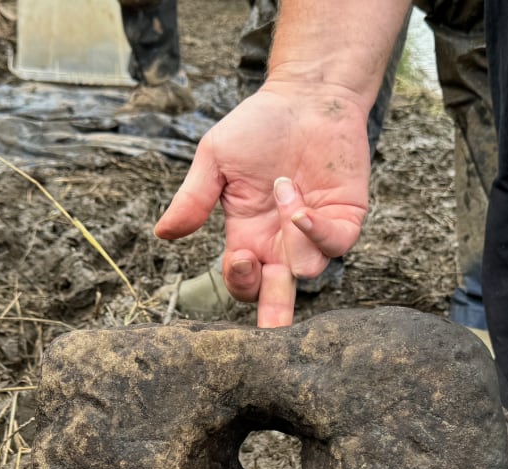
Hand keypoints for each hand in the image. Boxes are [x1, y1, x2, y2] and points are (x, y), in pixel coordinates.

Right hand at [154, 82, 371, 326]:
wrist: (306, 95)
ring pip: (308, 270)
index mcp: (248, 234)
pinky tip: (301, 208)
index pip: (244, 279)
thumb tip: (162, 234)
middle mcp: (282, 242)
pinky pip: (336, 244)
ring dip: (293, 242)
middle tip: (271, 333)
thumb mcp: (215, 160)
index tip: (240, 257)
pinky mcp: (345, 217)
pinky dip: (318, 234)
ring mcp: (315, 232)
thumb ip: (193, 198)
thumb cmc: (258, 125)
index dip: (241, 280)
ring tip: (283, 188)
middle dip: (274, 315)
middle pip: (278, 293)